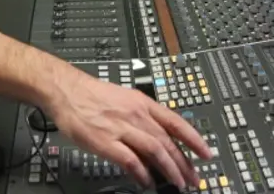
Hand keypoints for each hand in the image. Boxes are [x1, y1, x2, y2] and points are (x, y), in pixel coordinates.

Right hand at [43, 74, 212, 189]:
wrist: (67, 91)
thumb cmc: (93, 96)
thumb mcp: (126, 99)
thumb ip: (143, 117)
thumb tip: (158, 137)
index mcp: (143, 103)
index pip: (177, 123)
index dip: (195, 140)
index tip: (206, 154)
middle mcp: (137, 115)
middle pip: (168, 141)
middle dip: (184, 163)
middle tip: (193, 179)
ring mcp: (121, 128)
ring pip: (155, 151)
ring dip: (169, 170)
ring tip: (177, 183)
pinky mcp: (106, 142)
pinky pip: (131, 161)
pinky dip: (142, 173)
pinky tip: (147, 182)